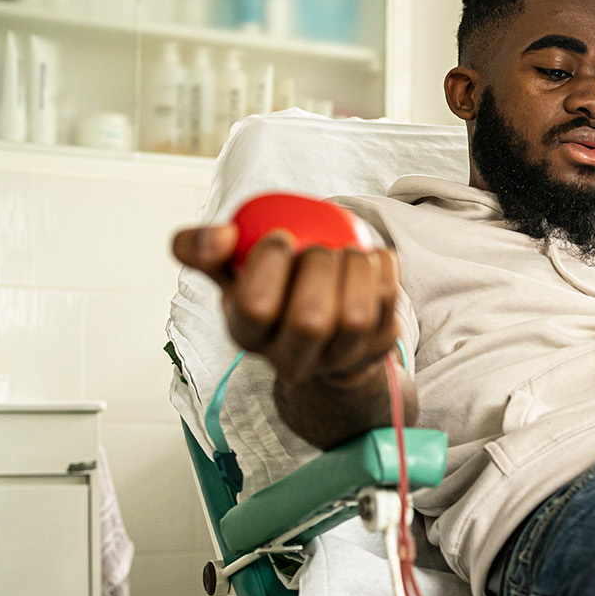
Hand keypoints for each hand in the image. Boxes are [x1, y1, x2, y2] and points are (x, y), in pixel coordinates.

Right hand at [172, 223, 409, 446]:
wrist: (324, 327)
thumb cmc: (275, 287)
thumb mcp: (233, 268)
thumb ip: (207, 248)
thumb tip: (221, 237)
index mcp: (246, 334)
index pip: (255, 306)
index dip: (270, 261)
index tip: (281, 237)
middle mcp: (291, 359)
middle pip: (310, 320)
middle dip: (319, 265)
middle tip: (318, 246)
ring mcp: (338, 358)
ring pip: (355, 316)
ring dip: (354, 266)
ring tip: (345, 252)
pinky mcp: (377, 346)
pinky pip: (387, 300)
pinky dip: (380, 266)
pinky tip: (367, 260)